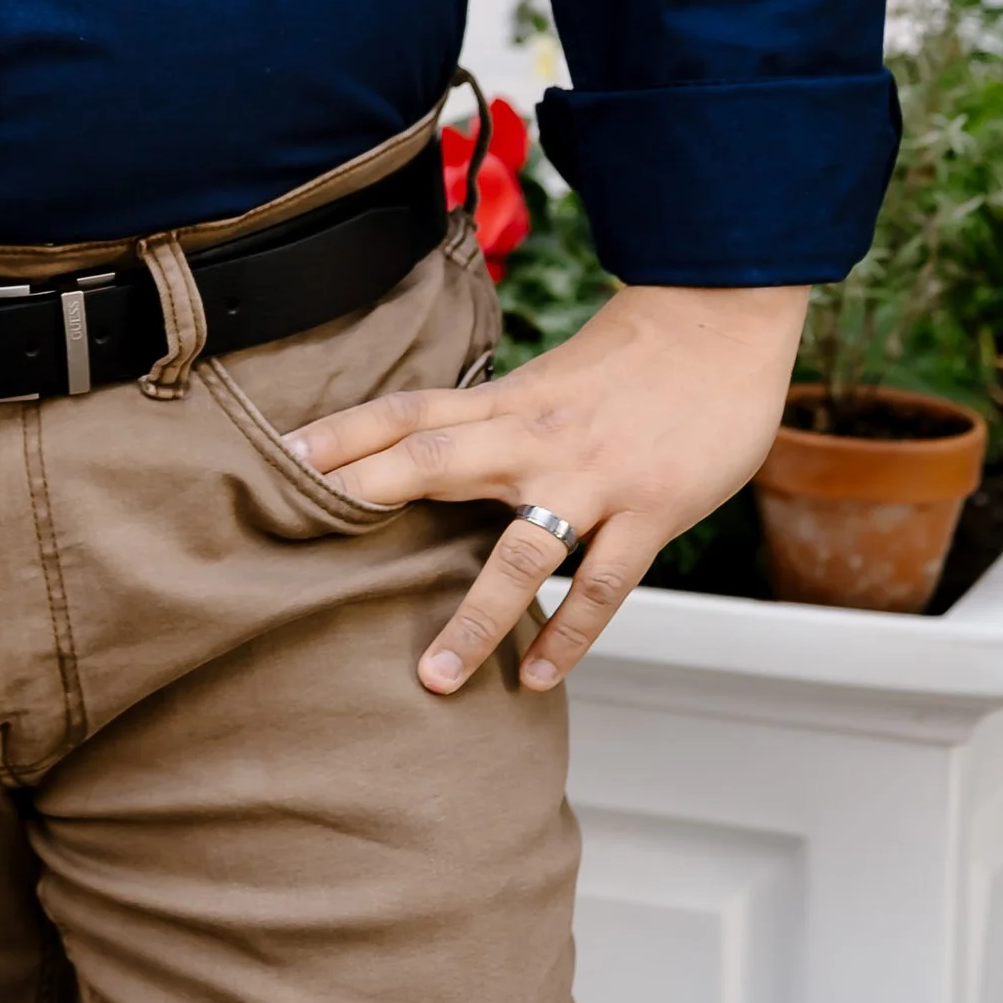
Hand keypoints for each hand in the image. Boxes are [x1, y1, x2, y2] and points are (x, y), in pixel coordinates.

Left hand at [284, 279, 808, 696]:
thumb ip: (498, 424)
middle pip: (437, 459)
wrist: (718, 323)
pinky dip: (569, 633)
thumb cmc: (632, 358)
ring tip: (435, 679)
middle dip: (370, 490)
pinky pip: (603, 586)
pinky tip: (539, 676)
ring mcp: (594, 478)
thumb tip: (438, 458)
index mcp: (509, 402)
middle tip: (306, 525)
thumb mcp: (549, 383)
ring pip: (522, 552)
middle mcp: (538, 438)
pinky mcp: (650, 511)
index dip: (347, 431)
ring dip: (476, 617)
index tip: (285, 456)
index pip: (411, 411)